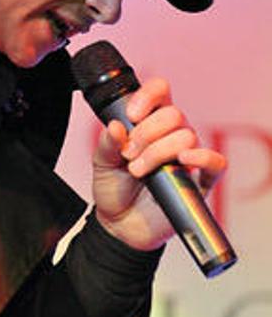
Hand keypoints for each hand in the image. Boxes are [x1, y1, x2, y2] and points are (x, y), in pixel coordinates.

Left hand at [91, 77, 226, 250]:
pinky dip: (203, 157)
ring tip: (138, 170)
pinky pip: (216, 162)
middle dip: (146, 133)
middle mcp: (171, 135)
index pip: (160, 92)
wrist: (120, 224)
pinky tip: (183, 160)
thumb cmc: (114, 188)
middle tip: (128, 154)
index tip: (132, 115)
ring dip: (158, 152)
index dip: (148, 97)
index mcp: (148, 123)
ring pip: (187, 136)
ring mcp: (187, 157)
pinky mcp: (199, 181)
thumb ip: (107, 142)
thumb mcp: (101, 162)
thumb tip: (116, 125)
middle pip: (173, 114)